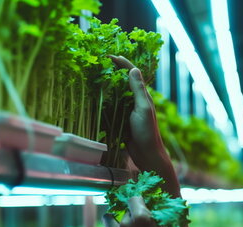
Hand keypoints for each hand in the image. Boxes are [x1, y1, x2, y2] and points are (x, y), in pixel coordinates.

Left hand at [101, 196, 184, 226]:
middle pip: (123, 212)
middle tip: (137, 225)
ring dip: (115, 222)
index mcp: (142, 217)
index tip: (139, 206)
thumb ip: (154, 218)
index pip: (133, 199)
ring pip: (108, 220)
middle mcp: (126, 225)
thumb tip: (148, 209)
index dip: (138, 202)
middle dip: (130, 216)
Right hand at [109, 55, 179, 196]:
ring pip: (117, 92)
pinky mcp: (122, 119)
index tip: (110, 56)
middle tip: (99, 62)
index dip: (123, 64)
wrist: (147, 155)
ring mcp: (129, 110)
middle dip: (113, 71)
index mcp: (143, 96)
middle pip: (124, 81)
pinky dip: (105, 99)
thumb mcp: (143, 109)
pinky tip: (95, 96)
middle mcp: (136, 100)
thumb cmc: (147, 132)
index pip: (133, 74)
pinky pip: (112, 106)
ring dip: (107, 84)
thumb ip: (139, 90)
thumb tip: (134, 69)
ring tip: (95, 75)